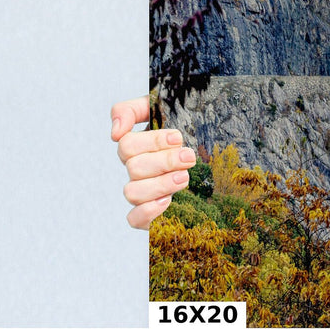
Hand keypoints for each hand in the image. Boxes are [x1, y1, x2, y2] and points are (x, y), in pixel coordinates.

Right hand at [111, 96, 196, 228]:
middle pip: (134, 168)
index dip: (152, 142)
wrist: (215, 153)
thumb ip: (132, 110)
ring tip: (185, 178)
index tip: (178, 138)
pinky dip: (148, 211)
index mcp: (137, 147)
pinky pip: (134, 219)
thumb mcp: (163, 109)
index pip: (127, 145)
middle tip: (189, 158)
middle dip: (164, 162)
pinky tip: (168, 201)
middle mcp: (137, 170)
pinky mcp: (150, 214)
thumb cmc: (188, 127)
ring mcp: (143, 192)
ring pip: (132, 193)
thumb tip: (115, 132)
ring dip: (160, 184)